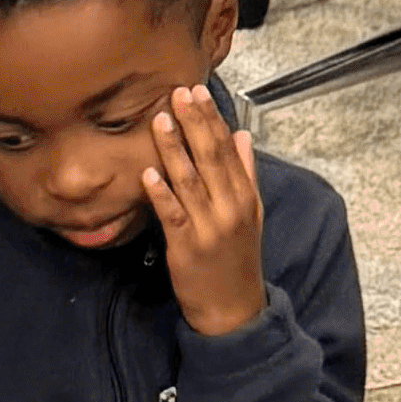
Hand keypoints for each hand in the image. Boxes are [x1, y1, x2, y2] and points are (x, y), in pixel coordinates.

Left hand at [142, 77, 266, 332]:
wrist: (234, 309)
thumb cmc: (237, 258)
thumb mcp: (251, 213)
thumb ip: (245, 172)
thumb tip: (242, 135)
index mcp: (244, 196)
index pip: (227, 149)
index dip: (211, 119)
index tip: (197, 92)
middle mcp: (230, 208)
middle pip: (211, 157)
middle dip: (194, 123)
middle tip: (178, 93)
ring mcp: (209, 227)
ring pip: (189, 181)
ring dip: (174, 149)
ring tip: (159, 120)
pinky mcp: (187, 247)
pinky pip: (173, 215)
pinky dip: (161, 193)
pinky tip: (149, 173)